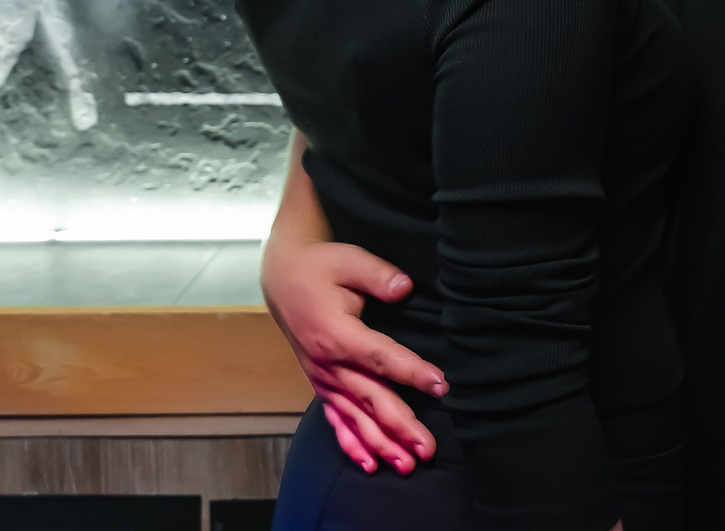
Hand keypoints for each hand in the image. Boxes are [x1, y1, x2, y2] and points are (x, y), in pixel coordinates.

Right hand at [261, 237, 447, 473]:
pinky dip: (353, 445)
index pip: (380, 356)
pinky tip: (371, 465)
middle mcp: (328, 363)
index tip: (441, 385)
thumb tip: (405, 287)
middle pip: (370, 399)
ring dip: (382, 444)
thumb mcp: (348, 259)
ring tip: (407, 465)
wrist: (283, 277)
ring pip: (355, 418)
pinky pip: (337, 421)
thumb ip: (378, 275)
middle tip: (427, 448)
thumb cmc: (320, 267)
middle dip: (400, 426)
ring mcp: (322, 378)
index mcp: (336, 333)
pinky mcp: (321, 384)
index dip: (412, 372)